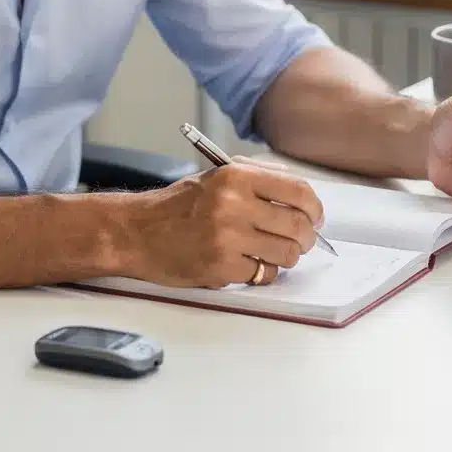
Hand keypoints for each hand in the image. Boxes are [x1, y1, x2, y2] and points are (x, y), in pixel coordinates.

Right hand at [121, 160, 324, 287]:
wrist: (136, 232)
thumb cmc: (178, 206)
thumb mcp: (217, 177)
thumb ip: (259, 179)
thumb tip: (302, 196)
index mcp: (236, 177)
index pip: (298, 191)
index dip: (315, 208)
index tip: (316, 217)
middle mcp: (233, 205)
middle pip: (297, 225)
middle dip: (307, 237)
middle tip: (303, 241)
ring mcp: (227, 238)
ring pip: (285, 253)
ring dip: (288, 256)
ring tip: (277, 253)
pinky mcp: (220, 267)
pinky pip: (262, 274)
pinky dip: (263, 272)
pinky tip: (250, 264)